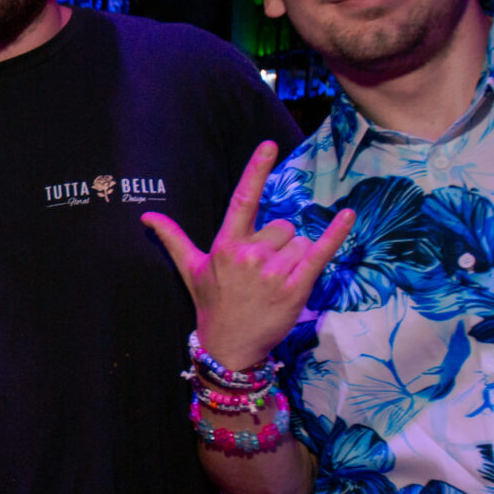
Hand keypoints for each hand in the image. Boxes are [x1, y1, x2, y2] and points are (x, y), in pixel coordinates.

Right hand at [142, 141, 356, 371]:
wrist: (229, 347)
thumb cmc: (212, 304)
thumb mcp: (191, 269)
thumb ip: (173, 238)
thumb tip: (146, 217)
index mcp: (226, 245)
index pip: (242, 199)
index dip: (256, 171)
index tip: (269, 146)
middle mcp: (249, 255)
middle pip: (282, 226)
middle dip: (279, 245)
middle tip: (263, 273)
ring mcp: (273, 271)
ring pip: (299, 242)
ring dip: (294, 259)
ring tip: (275, 283)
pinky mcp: (295, 287)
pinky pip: (319, 253)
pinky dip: (336, 234)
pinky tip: (347, 216)